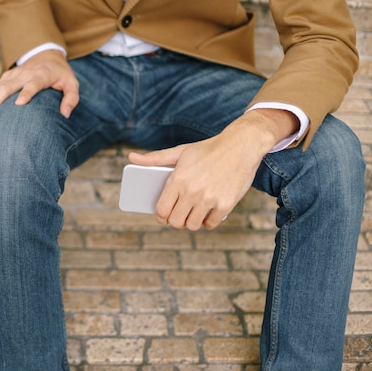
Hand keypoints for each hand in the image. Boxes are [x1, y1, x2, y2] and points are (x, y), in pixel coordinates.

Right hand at [0, 50, 79, 126]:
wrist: (47, 56)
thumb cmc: (60, 75)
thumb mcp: (72, 84)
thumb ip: (71, 98)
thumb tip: (65, 114)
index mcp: (41, 75)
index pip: (33, 84)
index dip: (26, 93)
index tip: (19, 104)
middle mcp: (24, 73)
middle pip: (8, 87)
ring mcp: (13, 74)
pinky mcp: (6, 77)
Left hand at [129, 109, 298, 229]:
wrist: (241, 145)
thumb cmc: (207, 149)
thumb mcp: (179, 152)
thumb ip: (155, 159)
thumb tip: (131, 158)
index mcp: (178, 179)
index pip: (161, 209)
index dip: (160, 216)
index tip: (163, 216)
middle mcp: (192, 191)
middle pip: (175, 221)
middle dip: (174, 220)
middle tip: (178, 216)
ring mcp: (209, 199)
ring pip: (192, 225)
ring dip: (190, 223)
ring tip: (192, 214)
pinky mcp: (226, 205)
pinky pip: (210, 224)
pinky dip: (207, 222)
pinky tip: (207, 214)